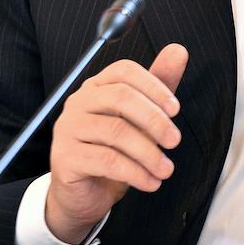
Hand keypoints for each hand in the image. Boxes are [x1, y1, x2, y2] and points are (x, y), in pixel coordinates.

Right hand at [45, 43, 188, 244]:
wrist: (85, 194)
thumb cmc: (115, 151)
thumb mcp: (141, 119)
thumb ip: (159, 85)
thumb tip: (179, 50)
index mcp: (97, 86)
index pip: (124, 71)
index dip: (153, 86)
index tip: (175, 109)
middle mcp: (78, 102)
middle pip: (120, 97)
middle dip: (154, 120)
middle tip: (175, 141)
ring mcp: (67, 129)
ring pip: (116, 131)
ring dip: (149, 153)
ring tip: (166, 170)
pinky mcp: (64, 157)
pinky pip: (106, 161)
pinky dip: (135, 173)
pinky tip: (150, 182)